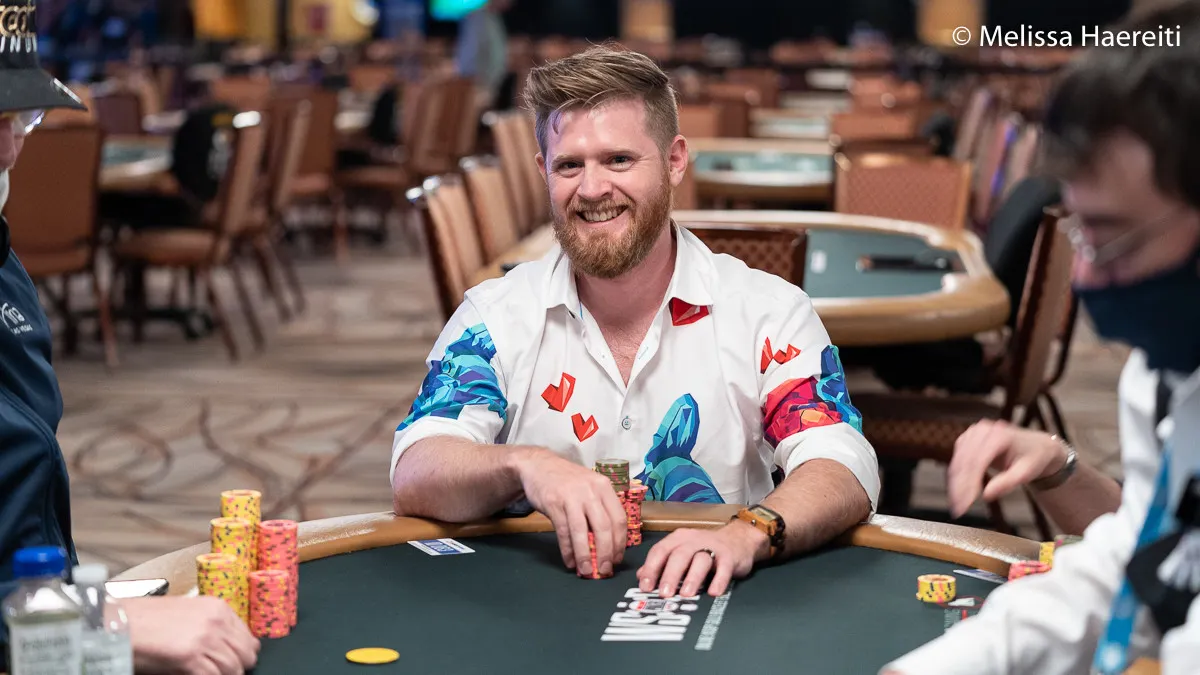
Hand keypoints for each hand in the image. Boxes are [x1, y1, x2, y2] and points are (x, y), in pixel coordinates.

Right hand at [124, 595, 259, 673]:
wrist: (116, 623)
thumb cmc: (144, 619)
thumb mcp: (187, 614)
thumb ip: (210, 627)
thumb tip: (225, 649)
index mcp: (218, 608)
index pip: (248, 639)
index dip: (241, 655)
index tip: (233, 662)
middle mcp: (216, 622)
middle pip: (246, 655)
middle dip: (236, 668)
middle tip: (221, 673)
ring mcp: (206, 639)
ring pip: (233, 670)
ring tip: (205, 673)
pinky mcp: (191, 658)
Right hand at [513, 447, 626, 576]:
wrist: (539, 465)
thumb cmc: (567, 481)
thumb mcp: (590, 487)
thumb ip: (600, 509)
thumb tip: (608, 544)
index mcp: (604, 487)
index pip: (619, 518)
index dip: (620, 542)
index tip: (617, 559)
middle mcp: (591, 491)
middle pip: (604, 527)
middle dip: (606, 553)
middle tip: (604, 570)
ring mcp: (572, 496)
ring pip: (582, 532)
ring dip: (585, 555)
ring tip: (586, 571)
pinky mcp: (554, 503)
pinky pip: (564, 532)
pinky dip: (567, 549)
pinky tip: (569, 561)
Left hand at [636, 520, 767, 597]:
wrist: (738, 538)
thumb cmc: (705, 548)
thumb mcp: (682, 551)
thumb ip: (662, 563)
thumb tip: (641, 576)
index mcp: (677, 539)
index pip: (660, 551)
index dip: (651, 569)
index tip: (645, 586)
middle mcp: (693, 540)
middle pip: (679, 555)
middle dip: (670, 575)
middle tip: (664, 593)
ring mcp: (712, 547)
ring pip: (700, 560)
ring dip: (692, 578)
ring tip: (686, 594)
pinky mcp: (729, 556)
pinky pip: (724, 568)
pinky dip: (719, 580)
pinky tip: (713, 592)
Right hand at [946, 420, 1068, 517]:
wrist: (1036, 445)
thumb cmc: (1033, 459)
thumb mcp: (1026, 473)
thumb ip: (1007, 483)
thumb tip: (986, 495)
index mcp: (999, 436)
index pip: (977, 461)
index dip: (968, 483)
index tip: (965, 504)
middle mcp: (984, 430)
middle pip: (964, 461)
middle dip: (959, 487)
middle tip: (959, 509)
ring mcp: (974, 432)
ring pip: (958, 461)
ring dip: (955, 483)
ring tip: (958, 503)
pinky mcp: (968, 438)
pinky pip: (958, 459)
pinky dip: (957, 476)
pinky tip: (960, 490)